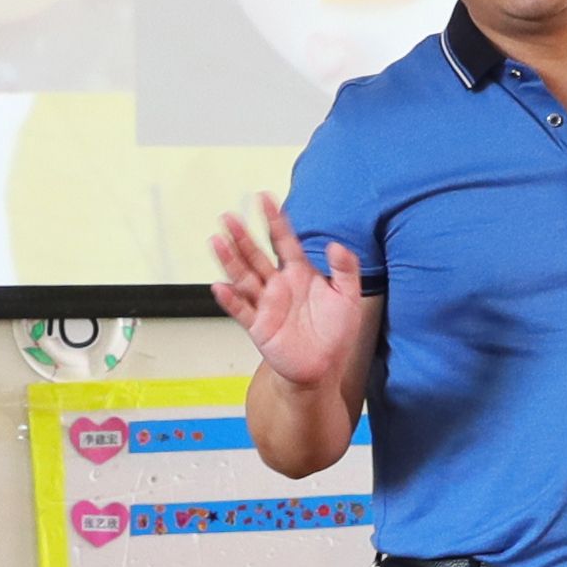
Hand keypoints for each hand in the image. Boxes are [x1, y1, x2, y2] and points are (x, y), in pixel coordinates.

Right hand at [206, 194, 371, 393]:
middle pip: (256, 255)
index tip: (265, 199)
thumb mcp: (348, 297)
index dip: (274, 220)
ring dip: (230, 260)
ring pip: (243, 277)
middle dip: (243, 236)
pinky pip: (241, 310)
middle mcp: (279, 285)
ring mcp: (266, 305)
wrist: (323, 368)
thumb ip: (345, 269)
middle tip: (229, 216)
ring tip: (217, 241)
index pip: (283, 240)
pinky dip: (230, 299)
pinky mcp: (259, 327)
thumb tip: (336, 245)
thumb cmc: (335, 333)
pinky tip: (220, 286)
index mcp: (299, 273)